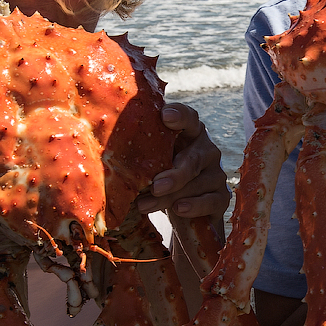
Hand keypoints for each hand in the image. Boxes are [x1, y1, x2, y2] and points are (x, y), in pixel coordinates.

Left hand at [136, 103, 231, 217]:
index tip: (165, 116)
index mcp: (189, 133)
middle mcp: (206, 149)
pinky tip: (178, 209)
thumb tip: (104, 150)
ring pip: (196, 183)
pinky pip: (210, 200)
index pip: (189, 118)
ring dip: (171, 197)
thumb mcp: (150, 161)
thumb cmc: (160, 176)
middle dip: (174, 174)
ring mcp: (216, 173)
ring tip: (145, 206)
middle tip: (155, 186)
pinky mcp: (221, 197)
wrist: (180, 210)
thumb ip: (140, 151)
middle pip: (193, 158)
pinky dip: (194, 206)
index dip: (179, 115)